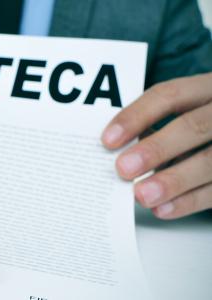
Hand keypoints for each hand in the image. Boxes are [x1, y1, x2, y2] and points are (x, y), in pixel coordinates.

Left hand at [102, 73, 211, 218]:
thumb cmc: (199, 128)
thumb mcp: (184, 115)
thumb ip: (155, 128)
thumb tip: (115, 153)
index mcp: (206, 89)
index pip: (169, 95)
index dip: (137, 116)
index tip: (108, 139)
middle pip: (193, 127)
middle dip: (156, 148)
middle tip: (123, 168)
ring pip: (210, 161)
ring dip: (172, 181)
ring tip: (141, 195)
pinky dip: (188, 201)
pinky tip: (163, 209)